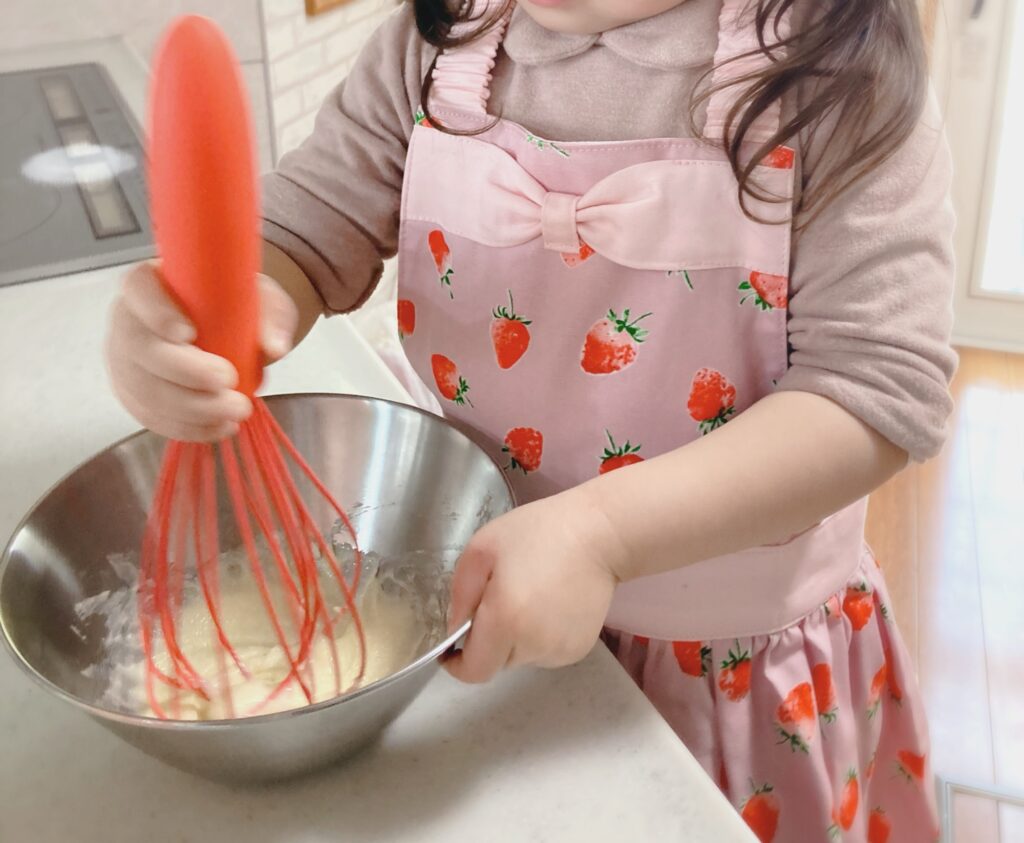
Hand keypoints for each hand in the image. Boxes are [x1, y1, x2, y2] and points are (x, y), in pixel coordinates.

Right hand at [105, 262, 298, 440]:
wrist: (225, 329)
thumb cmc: (236, 306)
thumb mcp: (262, 299)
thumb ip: (271, 316)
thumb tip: (273, 347)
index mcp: (153, 281)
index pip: (139, 286)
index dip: (157, 311)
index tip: (189, 333)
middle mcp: (129, 319)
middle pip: (140, 348)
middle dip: (187, 373)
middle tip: (230, 383)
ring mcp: (125, 359)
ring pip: (146, 389)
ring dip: (192, 409)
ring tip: (235, 412)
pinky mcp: (133, 394)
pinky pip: (150, 416)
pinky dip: (186, 427)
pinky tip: (218, 427)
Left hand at [444, 489, 623, 683]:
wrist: (599, 534)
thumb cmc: (538, 532)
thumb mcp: (482, 549)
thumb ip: (461, 595)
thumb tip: (457, 631)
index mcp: (505, 621)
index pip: (474, 671)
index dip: (458, 663)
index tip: (453, 646)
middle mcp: (534, 645)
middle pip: (497, 661)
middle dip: (488, 640)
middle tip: (498, 599)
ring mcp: (560, 651)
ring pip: (521, 657)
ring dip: (515, 637)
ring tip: (529, 597)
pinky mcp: (579, 649)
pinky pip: (544, 652)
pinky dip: (538, 636)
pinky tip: (549, 605)